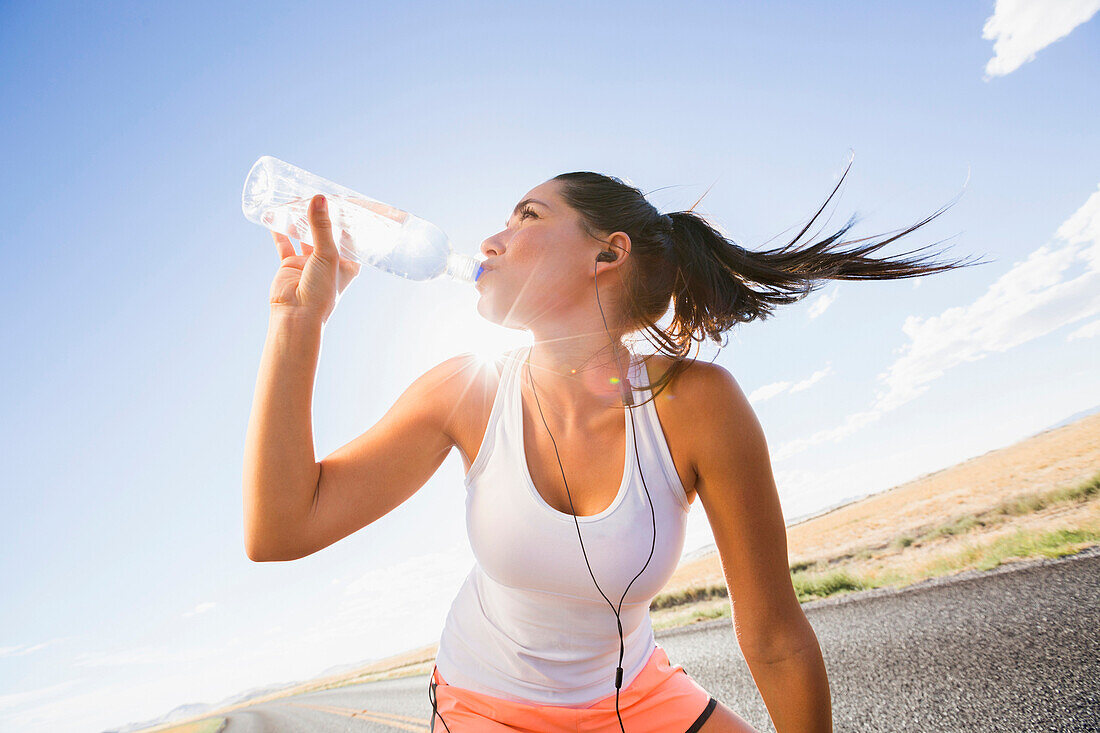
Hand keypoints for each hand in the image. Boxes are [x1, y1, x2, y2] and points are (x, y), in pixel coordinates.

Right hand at [268, 194, 361, 323]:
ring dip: (300, 219)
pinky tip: (275, 216)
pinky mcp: (290, 265)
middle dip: (322, 215)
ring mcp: (309, 262)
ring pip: (305, 235)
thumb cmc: (321, 292)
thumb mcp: (327, 255)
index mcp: (348, 263)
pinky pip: (285, 243)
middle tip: (317, 193)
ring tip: (295, 199)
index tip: (345, 198)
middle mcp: (330, 261)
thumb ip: (321, 227)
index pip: (352, 235)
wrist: (296, 316)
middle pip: (327, 232)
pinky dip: (280, 231)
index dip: (349, 218)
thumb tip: (318, 199)